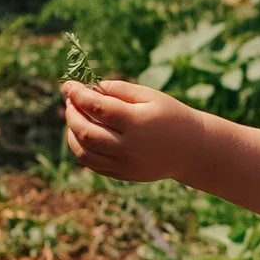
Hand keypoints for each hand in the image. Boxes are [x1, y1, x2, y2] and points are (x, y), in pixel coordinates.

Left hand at [63, 77, 210, 186]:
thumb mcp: (151, 96)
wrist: (192, 149)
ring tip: (74, 117)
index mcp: (138, 122)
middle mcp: (129, 146)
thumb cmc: (170, 116)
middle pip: (86, 131)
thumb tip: (91, 88)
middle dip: (71, 113)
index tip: (68, 85)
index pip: (98, 107)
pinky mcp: (122, 174)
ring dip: (72, 132)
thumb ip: (120, 89)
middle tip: (70, 100)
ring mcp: (125, 164)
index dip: (79, 94)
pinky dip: (80, 148)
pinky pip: (92, 164)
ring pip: (83, 152)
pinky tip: (82, 134)